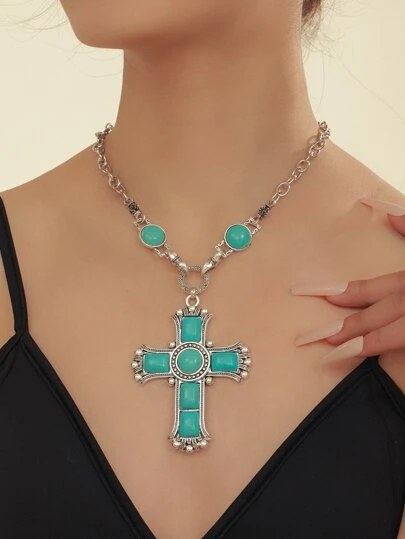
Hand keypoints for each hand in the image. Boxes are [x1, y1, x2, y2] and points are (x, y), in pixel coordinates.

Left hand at [291, 198, 404, 361]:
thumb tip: (384, 211)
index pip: (365, 288)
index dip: (334, 292)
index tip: (305, 294)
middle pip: (370, 314)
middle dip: (337, 327)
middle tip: (305, 339)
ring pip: (388, 332)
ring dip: (357, 341)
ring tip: (329, 351)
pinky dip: (386, 346)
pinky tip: (367, 354)